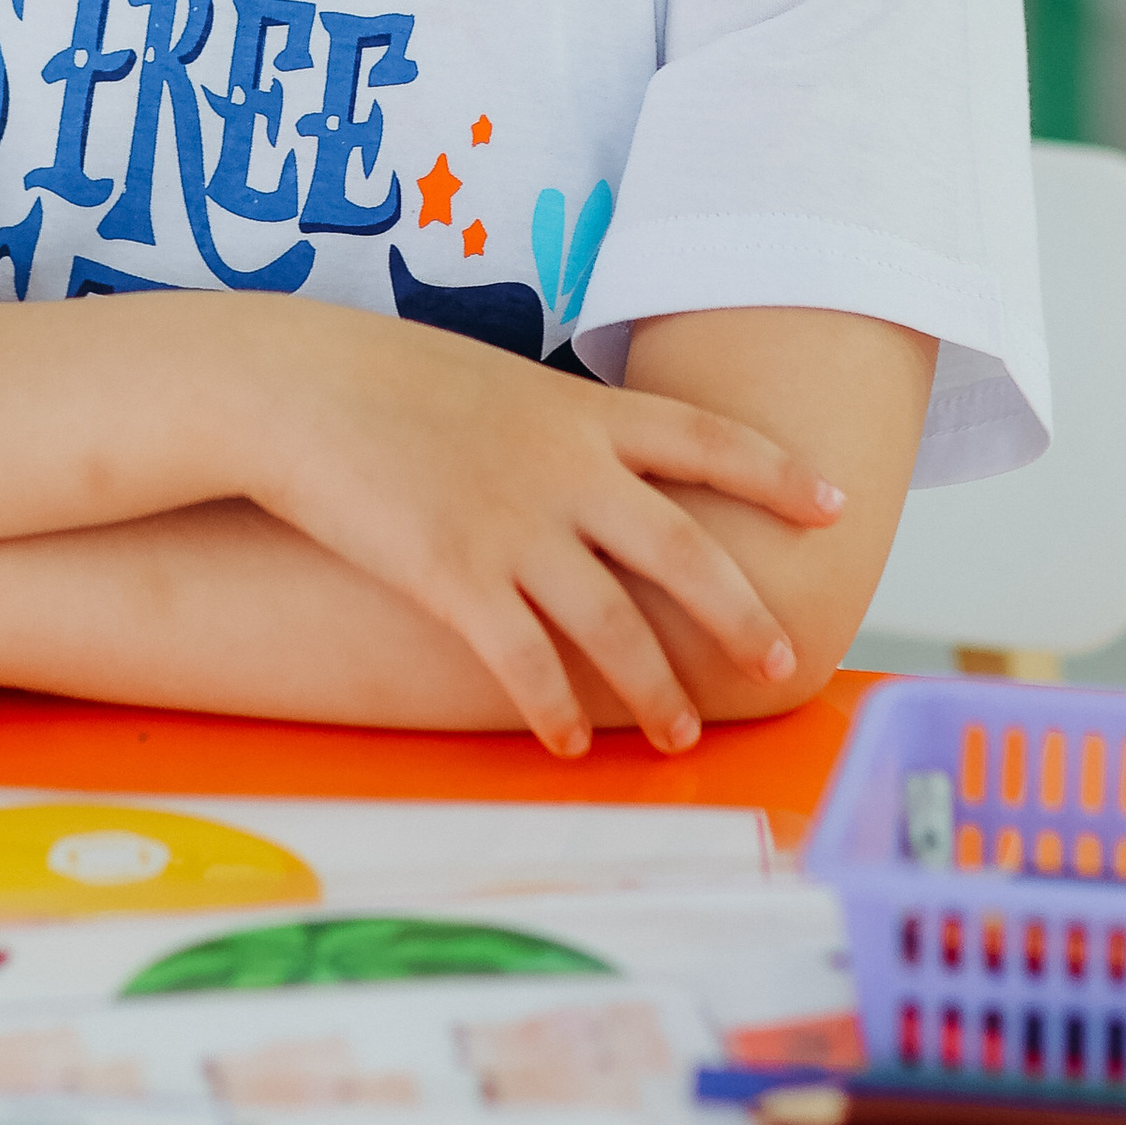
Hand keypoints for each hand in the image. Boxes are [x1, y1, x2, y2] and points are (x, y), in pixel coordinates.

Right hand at [233, 308, 844, 760]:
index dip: (776, 472)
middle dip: (744, 614)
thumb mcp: (489, 381)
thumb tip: (589, 465)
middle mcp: (567, 468)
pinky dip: (556, 712)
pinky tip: (570, 746)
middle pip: (688, 550)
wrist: (293, 385)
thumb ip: (552, 426)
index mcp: (579, 411)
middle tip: (784, 662)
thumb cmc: (380, 378)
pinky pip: (527, 664)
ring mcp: (515, 526)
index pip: (707, 439)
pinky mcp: (456, 578)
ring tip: (682, 734)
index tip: (831, 503)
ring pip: (618, 626)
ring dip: (659, 690)